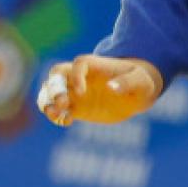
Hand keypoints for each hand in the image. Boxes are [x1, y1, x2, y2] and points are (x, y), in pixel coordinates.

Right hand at [37, 54, 162, 125]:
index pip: (79, 64)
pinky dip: (56, 115)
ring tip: (55, 114)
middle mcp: (81, 76)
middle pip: (56, 74)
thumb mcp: (140, 81)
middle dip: (54, 88)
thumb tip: (112, 88)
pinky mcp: (77, 107)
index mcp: (95, 65)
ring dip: (47, 102)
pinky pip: (58, 109)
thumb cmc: (140, 81)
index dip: (76, 76)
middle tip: (63, 104)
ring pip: (50, 91)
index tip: (82, 92)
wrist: (138, 93)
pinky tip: (65, 122)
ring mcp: (76, 91)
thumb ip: (127, 82)